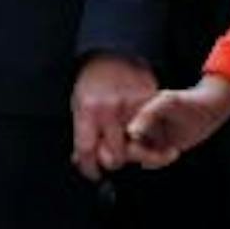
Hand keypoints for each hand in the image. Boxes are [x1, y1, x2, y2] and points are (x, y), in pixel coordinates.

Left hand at [71, 53, 157, 180]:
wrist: (113, 55)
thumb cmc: (92, 82)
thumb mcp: (78, 105)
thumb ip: (81, 133)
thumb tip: (79, 160)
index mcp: (89, 110)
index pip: (87, 152)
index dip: (89, 168)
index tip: (93, 173)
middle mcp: (111, 109)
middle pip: (114, 157)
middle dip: (112, 162)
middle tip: (111, 159)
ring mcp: (132, 106)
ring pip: (135, 148)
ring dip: (131, 152)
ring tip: (126, 145)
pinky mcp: (150, 102)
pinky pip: (150, 131)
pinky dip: (146, 137)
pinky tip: (139, 133)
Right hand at [125, 76, 229, 167]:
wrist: (209, 109)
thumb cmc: (188, 101)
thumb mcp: (168, 102)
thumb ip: (148, 114)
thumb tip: (131, 133)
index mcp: (131, 109)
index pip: (118, 132)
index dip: (125, 142)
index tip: (144, 142)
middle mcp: (134, 123)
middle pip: (124, 148)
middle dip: (143, 155)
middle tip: (166, 151)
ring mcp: (144, 135)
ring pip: (135, 157)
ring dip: (154, 159)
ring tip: (173, 151)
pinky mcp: (154, 146)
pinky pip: (147, 162)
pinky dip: (158, 161)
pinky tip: (174, 151)